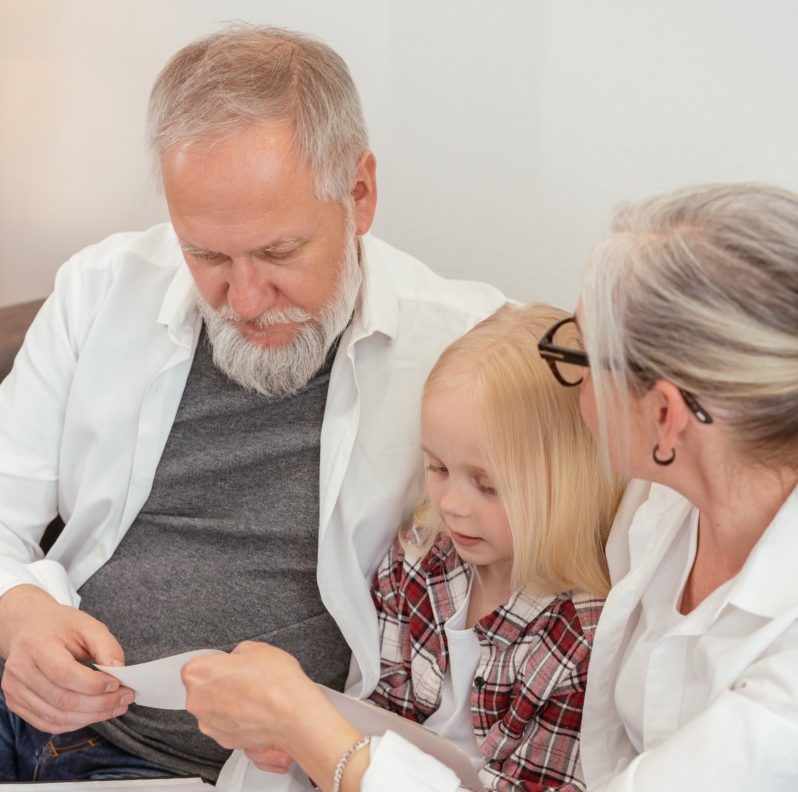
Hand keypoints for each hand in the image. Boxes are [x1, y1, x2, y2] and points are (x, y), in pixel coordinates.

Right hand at [0, 584, 133, 731]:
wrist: (30, 628)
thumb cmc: (61, 626)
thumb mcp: (88, 625)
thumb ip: (106, 647)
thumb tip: (120, 672)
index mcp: (36, 645)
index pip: (65, 674)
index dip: (94, 684)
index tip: (118, 683)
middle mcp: (20, 670)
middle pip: (62, 700)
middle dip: (99, 704)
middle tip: (125, 698)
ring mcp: (15, 690)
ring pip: (56, 716)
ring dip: (91, 717)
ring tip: (116, 708)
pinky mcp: (16, 704)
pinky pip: (47, 723)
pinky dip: (75, 723)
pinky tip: (95, 714)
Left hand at [183, 641, 365, 790]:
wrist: (293, 715)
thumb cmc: (275, 680)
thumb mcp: (256, 648)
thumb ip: (237, 654)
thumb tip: (236, 661)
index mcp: (199, 674)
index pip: (195, 666)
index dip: (215, 664)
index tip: (228, 665)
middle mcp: (198, 702)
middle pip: (202, 690)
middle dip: (219, 684)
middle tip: (244, 679)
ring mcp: (210, 725)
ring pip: (214, 708)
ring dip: (228, 703)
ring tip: (254, 696)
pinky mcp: (224, 741)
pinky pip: (226, 725)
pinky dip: (237, 719)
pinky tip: (256, 712)